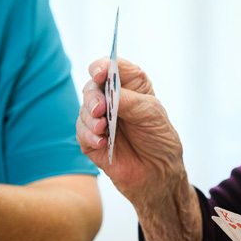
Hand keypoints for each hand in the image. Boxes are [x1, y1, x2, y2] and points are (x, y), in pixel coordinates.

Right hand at [76, 57, 186, 208]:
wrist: (158, 174)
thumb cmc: (159, 139)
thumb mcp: (152, 115)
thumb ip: (130, 101)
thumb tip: (109, 94)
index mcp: (130, 86)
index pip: (111, 67)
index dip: (102, 66)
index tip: (99, 74)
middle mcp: (112, 99)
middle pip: (92, 87)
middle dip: (93, 96)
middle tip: (100, 108)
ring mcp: (100, 119)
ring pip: (83, 109)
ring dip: (90, 117)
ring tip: (102, 129)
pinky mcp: (91, 139)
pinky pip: (81, 132)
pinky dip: (88, 135)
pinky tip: (101, 142)